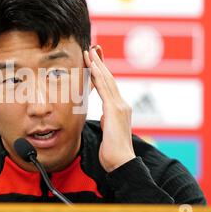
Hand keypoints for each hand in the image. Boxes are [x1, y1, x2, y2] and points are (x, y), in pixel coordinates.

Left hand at [83, 47, 135, 172]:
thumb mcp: (109, 133)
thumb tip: (104, 117)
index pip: (109, 86)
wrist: (121, 163)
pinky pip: (104, 89)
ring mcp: (119, 106)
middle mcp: (121, 105)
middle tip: (93, 48)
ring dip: (97, 65)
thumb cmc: (113, 152)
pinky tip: (92, 67)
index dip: (102, 72)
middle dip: (100, 63)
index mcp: (118, 110)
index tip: (94, 61)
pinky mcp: (114, 110)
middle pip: (109, 79)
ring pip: (107, 80)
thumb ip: (107, 122)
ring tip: (89, 52)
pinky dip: (98, 76)